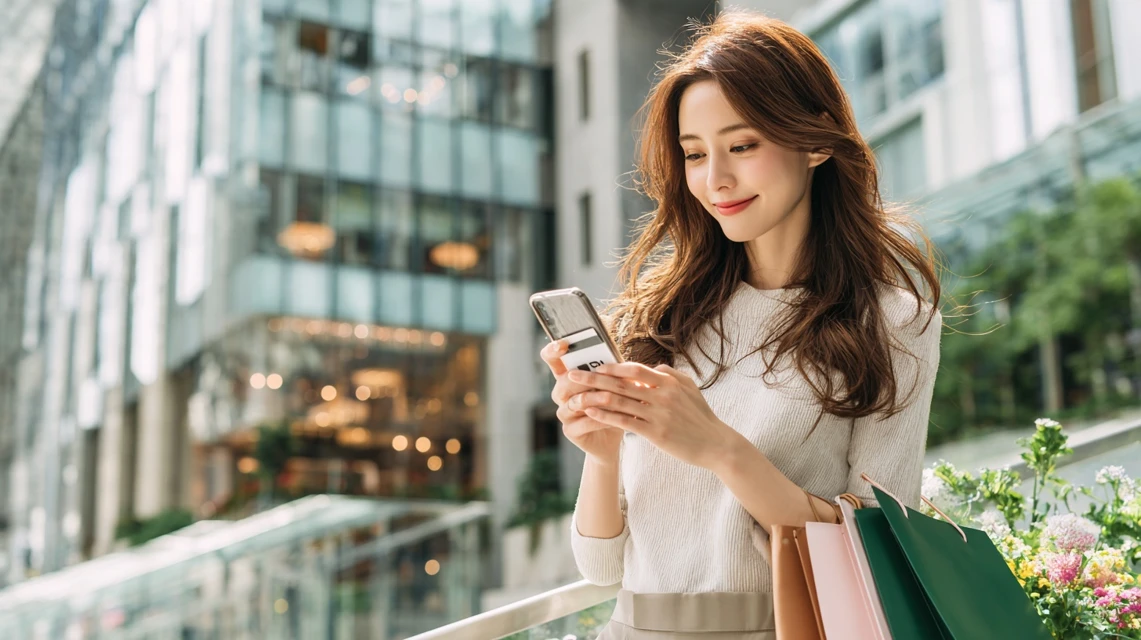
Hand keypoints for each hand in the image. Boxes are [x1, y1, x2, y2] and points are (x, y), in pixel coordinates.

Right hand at [540, 340, 623, 465]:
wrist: (613, 435)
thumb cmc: (614, 404)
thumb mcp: (615, 385)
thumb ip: (616, 373)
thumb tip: (633, 365)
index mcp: (568, 376)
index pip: (552, 359)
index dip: (552, 350)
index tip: (563, 344)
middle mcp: (562, 394)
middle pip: (564, 381)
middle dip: (583, 378)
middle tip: (598, 375)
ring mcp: (564, 413)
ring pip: (575, 402)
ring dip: (594, 398)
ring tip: (610, 397)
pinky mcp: (570, 430)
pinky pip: (583, 423)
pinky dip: (600, 419)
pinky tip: (614, 418)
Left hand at [566, 363, 741, 470]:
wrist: (716, 444)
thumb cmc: (701, 416)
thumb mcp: (689, 389)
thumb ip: (670, 375)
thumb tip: (654, 367)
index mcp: (669, 382)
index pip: (635, 369)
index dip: (612, 366)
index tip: (595, 365)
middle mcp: (662, 395)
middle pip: (621, 383)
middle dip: (594, 378)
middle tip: (573, 374)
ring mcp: (658, 414)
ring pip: (619, 402)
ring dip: (594, 397)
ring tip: (576, 395)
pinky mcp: (656, 433)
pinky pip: (625, 422)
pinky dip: (606, 416)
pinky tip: (591, 413)